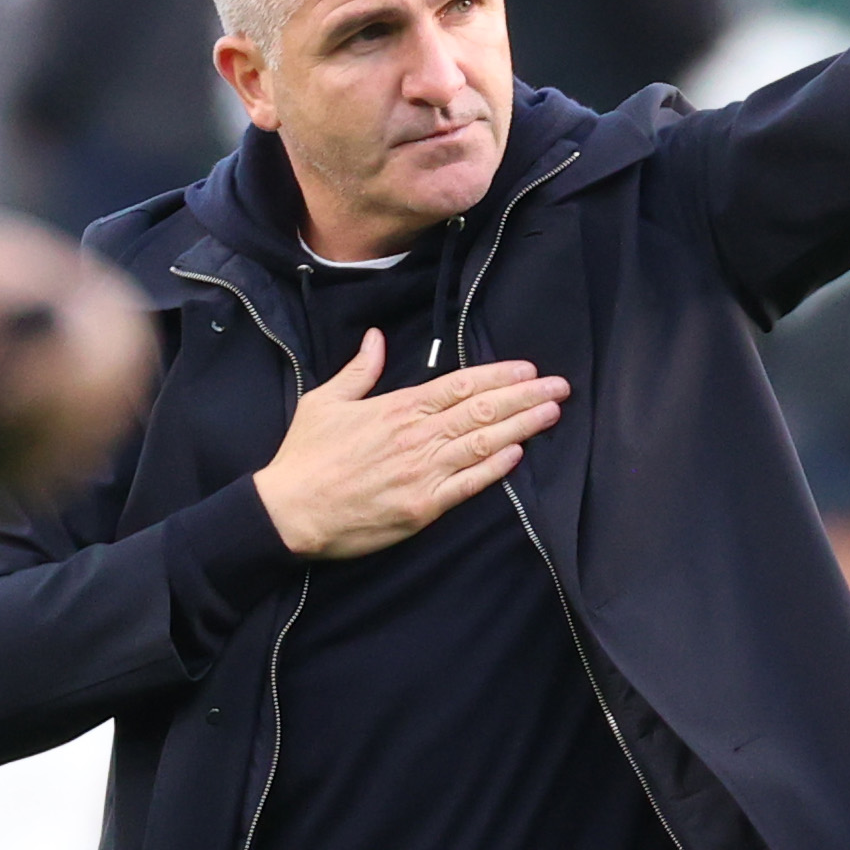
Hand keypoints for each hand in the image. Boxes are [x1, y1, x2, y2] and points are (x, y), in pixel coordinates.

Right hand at [251, 331, 568, 560]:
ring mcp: (422, 472)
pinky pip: (468, 485)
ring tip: (552, 413)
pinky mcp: (423, 507)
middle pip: (483, 410)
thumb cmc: (305, 456)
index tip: (528, 368)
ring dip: (523, 426)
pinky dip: (495, 468)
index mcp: (398, 407)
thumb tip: (376, 338)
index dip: (499, 375)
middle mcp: (417, 436)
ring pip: (483, 443)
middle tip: (560, 386)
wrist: (290, 511)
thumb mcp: (325, 401)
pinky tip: (519, 454)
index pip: (461, 385)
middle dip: (526, 396)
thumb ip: (359, 370)